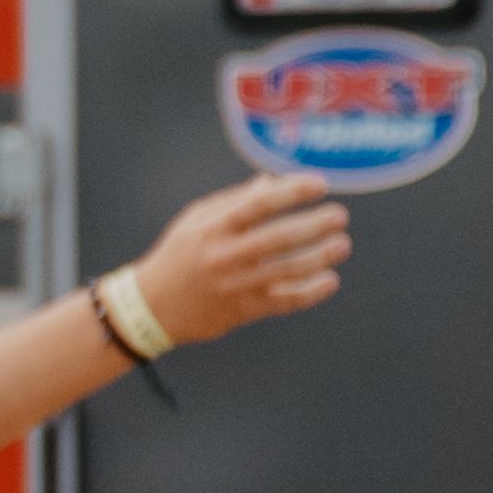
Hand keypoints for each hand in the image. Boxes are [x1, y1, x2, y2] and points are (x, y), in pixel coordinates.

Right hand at [127, 170, 349, 345]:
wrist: (151, 306)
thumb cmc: (178, 255)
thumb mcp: (195, 221)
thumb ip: (234, 201)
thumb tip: (274, 182)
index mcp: (212, 228)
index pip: (258, 204)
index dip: (292, 192)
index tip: (320, 185)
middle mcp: (223, 256)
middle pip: (278, 238)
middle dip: (315, 225)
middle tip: (340, 216)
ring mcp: (233, 285)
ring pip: (287, 270)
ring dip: (320, 256)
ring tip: (341, 245)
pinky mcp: (241, 310)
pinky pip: (283, 301)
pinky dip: (310, 293)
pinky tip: (329, 281)